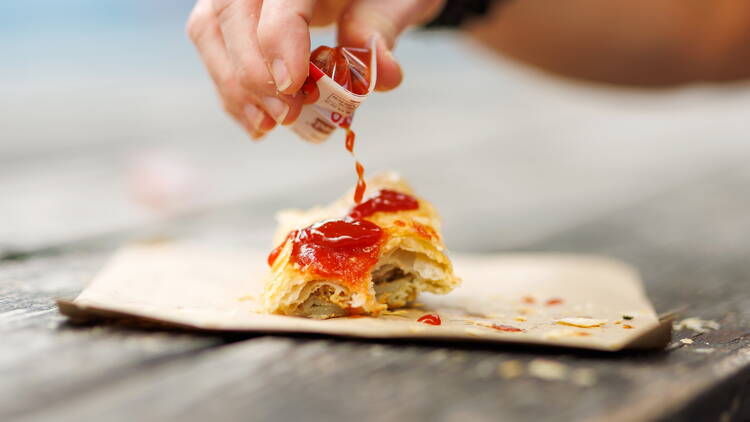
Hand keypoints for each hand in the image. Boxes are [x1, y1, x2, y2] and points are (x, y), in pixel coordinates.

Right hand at [187, 0, 443, 139]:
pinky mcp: (228, 12)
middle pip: (232, 12)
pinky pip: (211, 43)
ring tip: (267, 125)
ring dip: (234, 86)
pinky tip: (256, 122)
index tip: (293, 86)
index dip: (278, 40)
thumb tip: (382, 71)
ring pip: (210, 28)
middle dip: (255, 73)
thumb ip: (381, 29)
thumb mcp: (396, 1)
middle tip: (286, 115)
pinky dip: (230, 89)